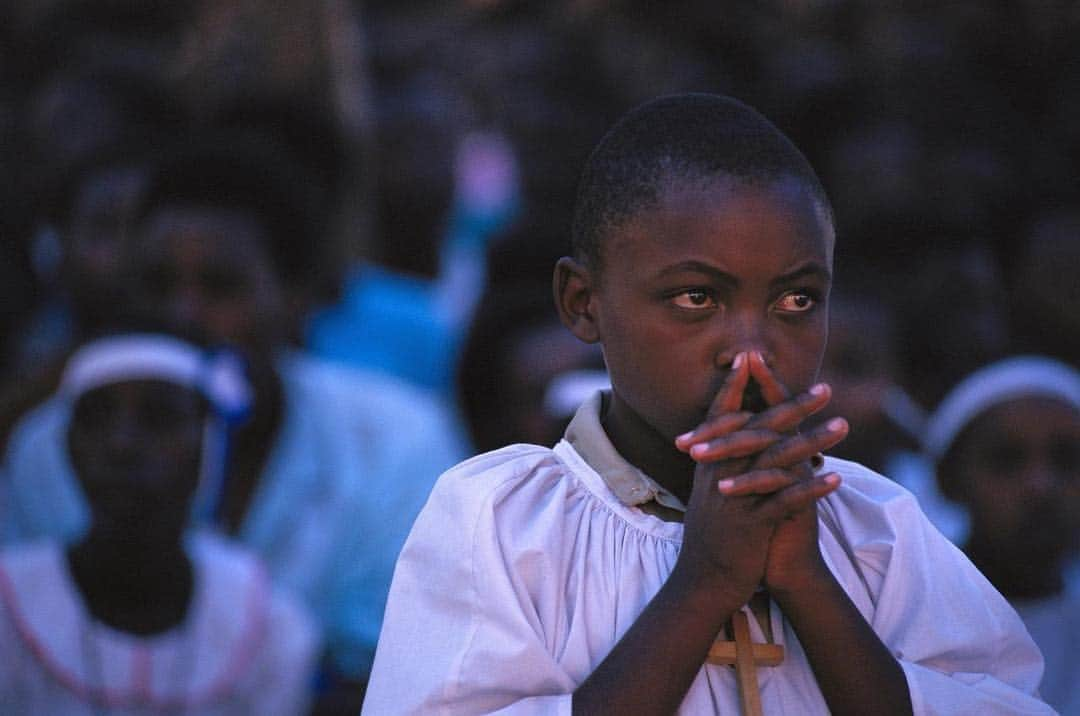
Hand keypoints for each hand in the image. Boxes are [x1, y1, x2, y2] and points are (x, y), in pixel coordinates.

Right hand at [673, 352, 846, 598]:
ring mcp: (735, 497)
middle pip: (760, 429)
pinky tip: (837, 477)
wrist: (704, 579)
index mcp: (709, 462)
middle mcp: (719, 472)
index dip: (738, 385)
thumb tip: (744, 436)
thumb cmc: (714, 534)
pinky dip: (811, 487)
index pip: (724, 414)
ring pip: (778, 460)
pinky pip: (786, 500)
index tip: (754, 356)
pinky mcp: (751, 523)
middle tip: (825, 388)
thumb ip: (725, 461)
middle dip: (794, 406)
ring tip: (844, 426)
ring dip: (814, 440)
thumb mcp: (711, 491)